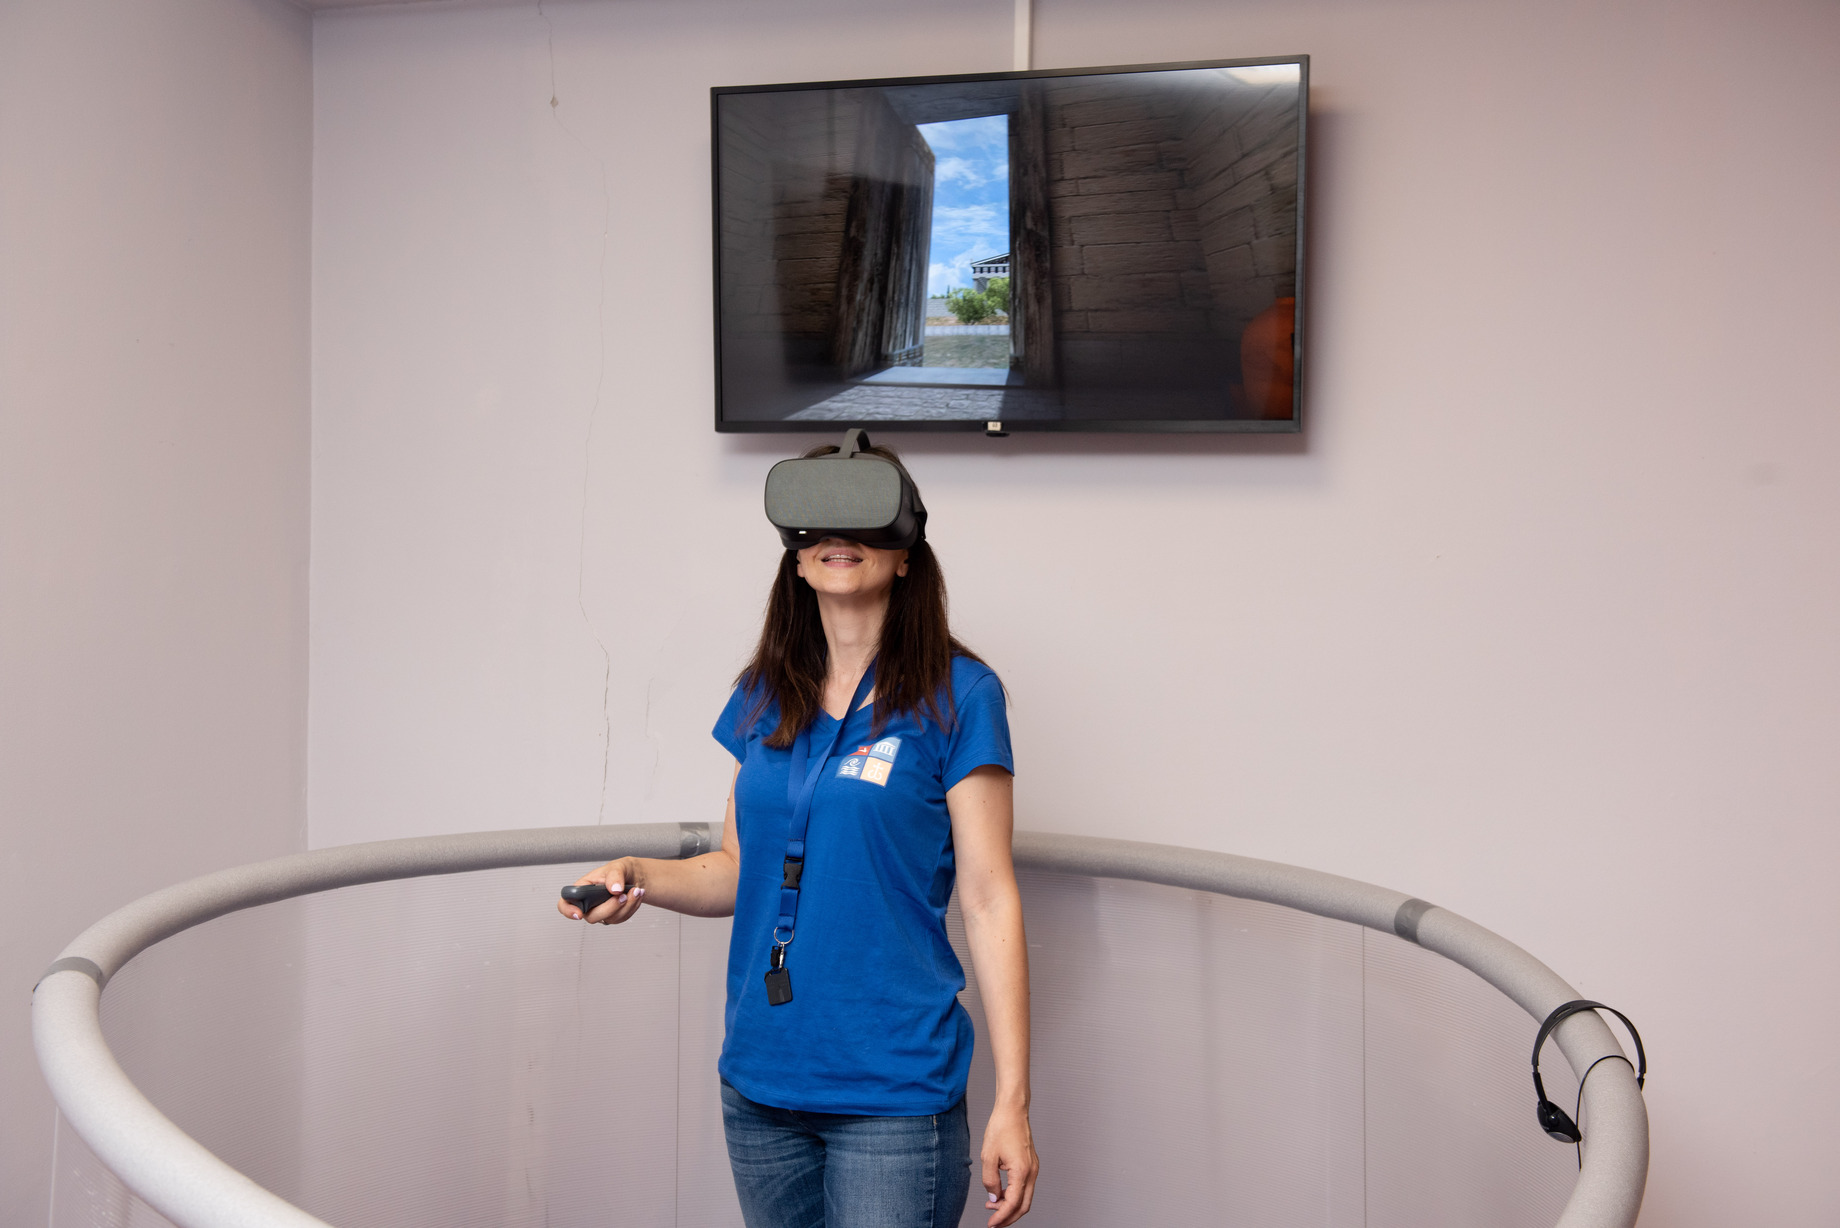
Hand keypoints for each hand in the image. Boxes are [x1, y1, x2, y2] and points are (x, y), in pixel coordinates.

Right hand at [556, 857, 646, 923]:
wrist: (634, 877)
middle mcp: (588, 903)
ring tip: (635, 890)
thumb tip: (614, 889)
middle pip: (591, 916)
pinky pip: (622, 918)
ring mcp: (601, 912)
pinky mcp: (613, 917)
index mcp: (581, 889)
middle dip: (609, 907)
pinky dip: (632, 906)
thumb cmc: (619, 870)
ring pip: (609, 918)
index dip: (568, 911)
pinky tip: (636, 895)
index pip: (565, 903)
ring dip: (626, 905)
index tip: (579, 914)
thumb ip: (614, 875)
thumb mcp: (617, 866)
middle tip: (622, 895)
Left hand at [980, 1104, 1037, 1225]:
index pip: (1013, 1204)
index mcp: (1022, 1171)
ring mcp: (1033, 1168)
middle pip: (1024, 1206)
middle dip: (1009, 1217)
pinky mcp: (1031, 1164)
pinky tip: (1000, 1193)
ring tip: (992, 1206)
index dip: (1001, 1217)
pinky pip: (1025, 1186)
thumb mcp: (988, 1157)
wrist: (1012, 1110)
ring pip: (1025, 1197)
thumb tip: (994, 1198)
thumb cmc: (1001, 1128)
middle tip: (993, 1223)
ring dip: (1010, 1206)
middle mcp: (1032, 1172)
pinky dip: (1014, 1195)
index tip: (991, 1224)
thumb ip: (990, 1181)